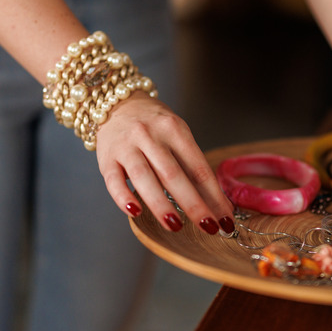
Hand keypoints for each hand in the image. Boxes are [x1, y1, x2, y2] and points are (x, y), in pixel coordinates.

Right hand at [95, 92, 234, 233]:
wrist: (116, 103)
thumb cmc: (154, 125)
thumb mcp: (177, 134)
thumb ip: (191, 165)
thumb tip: (215, 204)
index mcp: (174, 129)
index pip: (198, 167)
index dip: (214, 195)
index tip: (225, 218)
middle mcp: (150, 136)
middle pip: (174, 174)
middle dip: (193, 204)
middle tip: (208, 227)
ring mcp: (127, 147)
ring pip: (145, 178)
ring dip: (160, 204)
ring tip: (175, 226)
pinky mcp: (107, 159)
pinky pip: (114, 181)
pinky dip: (124, 198)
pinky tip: (135, 212)